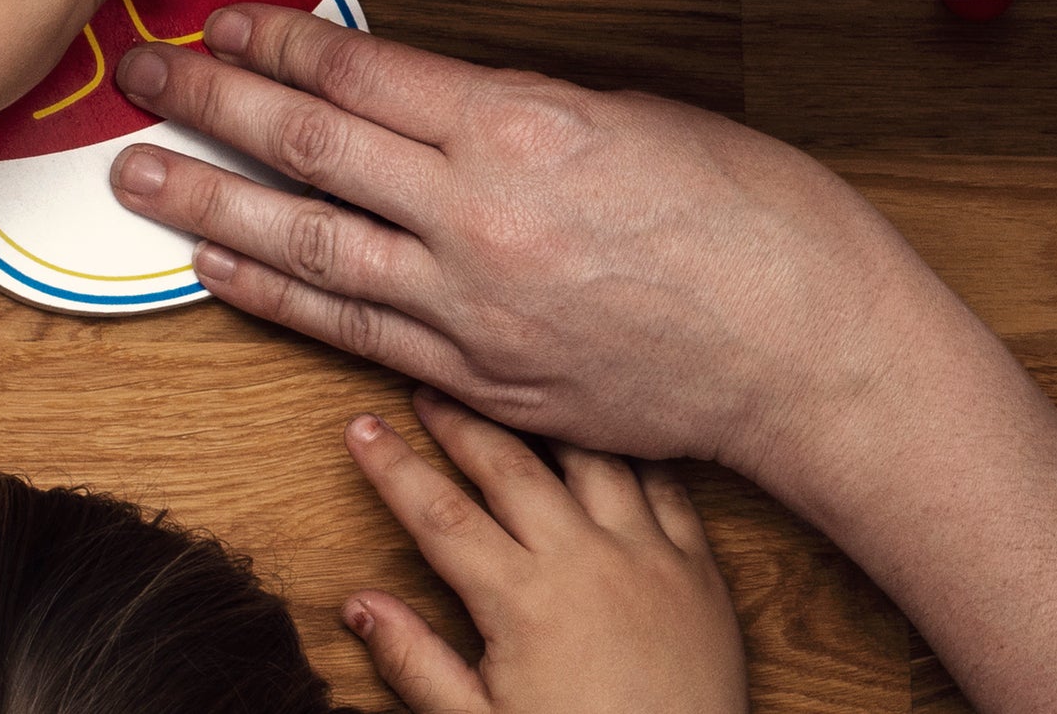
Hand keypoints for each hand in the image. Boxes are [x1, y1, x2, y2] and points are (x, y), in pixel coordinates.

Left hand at [109, 5, 952, 483]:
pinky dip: (275, 297)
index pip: (359, 72)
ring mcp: (469, 306)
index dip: (275, 39)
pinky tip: (217, 271)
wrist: (808, 346)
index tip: (221, 18)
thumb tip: (431, 93)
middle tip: (141, 75)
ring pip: (306, 245)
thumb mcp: (630, 110)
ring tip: (135, 177)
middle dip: (211, 105)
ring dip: (208, 208)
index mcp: (519, 124)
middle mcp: (477, 215)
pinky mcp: (479, 377)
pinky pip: (351, 329)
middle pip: (308, 148)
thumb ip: (516, 102)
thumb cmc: (750, 215)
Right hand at [346, 392, 744, 713]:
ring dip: (546, 424)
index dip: (394, 466)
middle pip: (509, 466)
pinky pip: (666, 487)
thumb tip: (358, 606)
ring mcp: (647, 557)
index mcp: (524, 600)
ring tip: (518, 398)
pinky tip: (614, 440)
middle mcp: (585, 560)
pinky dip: (634, 454)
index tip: (362, 427)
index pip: (439, 514)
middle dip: (460, 424)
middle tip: (428, 393)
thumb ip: (417, 663)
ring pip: (591, 459)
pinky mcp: (698, 569)